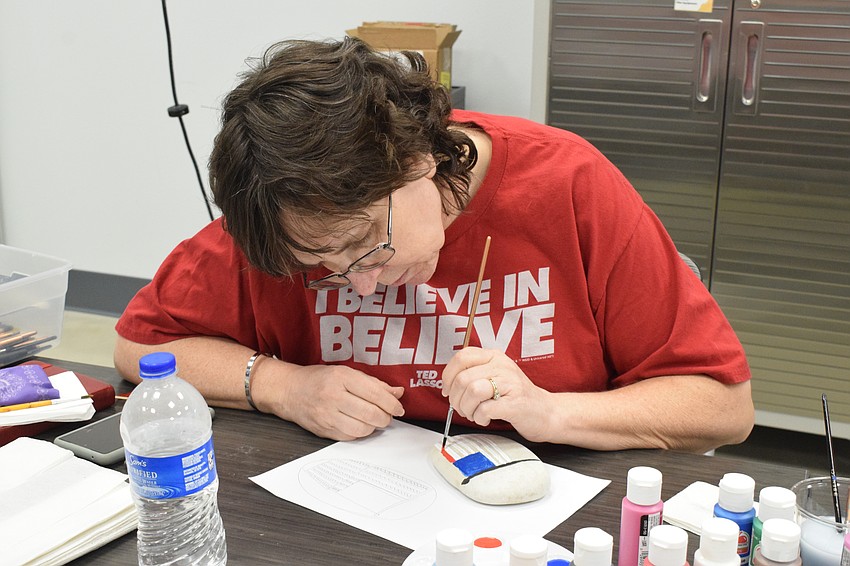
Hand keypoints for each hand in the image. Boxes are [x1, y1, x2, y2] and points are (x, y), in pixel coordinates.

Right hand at [276, 364, 404, 440]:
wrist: (289, 391)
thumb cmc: (318, 379)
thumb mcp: (345, 373)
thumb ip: (373, 383)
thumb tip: (397, 392)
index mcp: (340, 377)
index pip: (374, 393)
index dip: (391, 403)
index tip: (398, 407)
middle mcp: (333, 396)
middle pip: (370, 413)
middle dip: (386, 417)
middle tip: (388, 415)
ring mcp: (327, 415)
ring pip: (362, 429)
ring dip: (374, 427)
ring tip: (375, 420)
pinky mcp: (324, 430)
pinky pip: (350, 436)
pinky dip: (361, 433)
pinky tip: (361, 425)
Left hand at [441, 347, 551, 440]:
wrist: (546, 412)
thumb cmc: (517, 397)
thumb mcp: (495, 376)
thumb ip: (474, 373)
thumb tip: (448, 383)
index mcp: (495, 356)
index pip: (461, 357)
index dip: (448, 375)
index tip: (448, 390)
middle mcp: (502, 366)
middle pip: (463, 378)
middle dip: (455, 399)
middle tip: (462, 408)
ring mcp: (510, 384)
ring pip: (471, 391)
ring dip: (466, 408)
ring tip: (474, 414)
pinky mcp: (514, 404)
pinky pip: (484, 409)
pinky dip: (479, 418)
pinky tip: (485, 419)